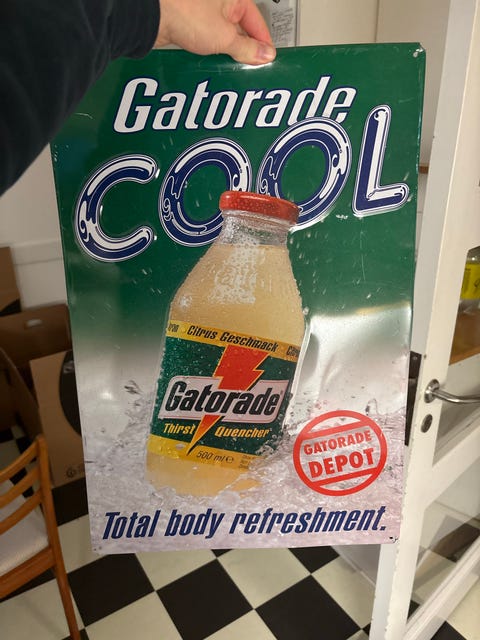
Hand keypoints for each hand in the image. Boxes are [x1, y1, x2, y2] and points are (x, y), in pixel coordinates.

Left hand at [155, 0, 275, 65]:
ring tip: (229, 68)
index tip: (267, 60)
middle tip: (248, 68)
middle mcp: (220, 3)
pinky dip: (211, 53)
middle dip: (244, 51)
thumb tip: (264, 54)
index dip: (263, 43)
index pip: (257, 22)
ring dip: (226, 54)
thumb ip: (247, 48)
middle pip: (240, 31)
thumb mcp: (225, 37)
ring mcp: (204, 14)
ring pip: (223, 38)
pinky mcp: (190, 25)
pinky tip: (212, 64)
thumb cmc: (184, 13)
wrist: (153, 18)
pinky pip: (207, 41)